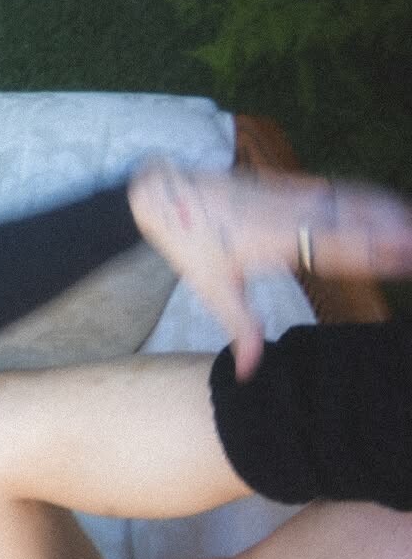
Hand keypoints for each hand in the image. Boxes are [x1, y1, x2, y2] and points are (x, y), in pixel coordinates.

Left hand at [128, 161, 411, 377]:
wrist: (169, 194)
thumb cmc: (193, 244)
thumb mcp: (212, 291)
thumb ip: (241, 330)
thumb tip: (248, 374)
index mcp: (272, 242)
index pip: (331, 248)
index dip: (370, 250)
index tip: (403, 253)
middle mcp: (288, 214)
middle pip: (349, 221)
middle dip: (389, 229)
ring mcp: (291, 195)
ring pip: (348, 201)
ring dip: (384, 210)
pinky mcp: (291, 184)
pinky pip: (336, 190)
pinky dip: (366, 196)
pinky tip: (389, 204)